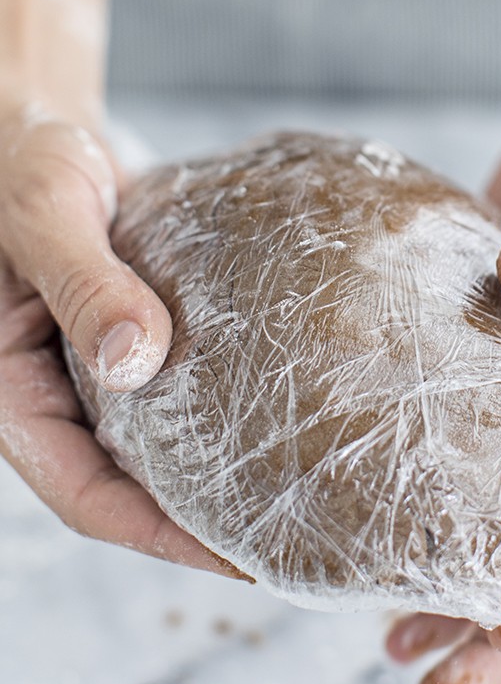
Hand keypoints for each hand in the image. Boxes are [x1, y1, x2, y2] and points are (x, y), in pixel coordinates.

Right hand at [0, 102, 237, 574]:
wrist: (39, 126)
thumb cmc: (22, 160)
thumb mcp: (45, 214)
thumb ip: (84, 282)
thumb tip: (136, 358)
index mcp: (11, 390)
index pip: (84, 494)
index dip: (157, 533)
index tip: (235, 557)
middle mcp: (53, 391)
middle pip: (125, 483)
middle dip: (196, 518)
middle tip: (282, 536)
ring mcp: (92, 367)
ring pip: (152, 442)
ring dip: (210, 468)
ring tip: (289, 484)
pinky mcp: (128, 335)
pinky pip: (171, 387)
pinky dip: (214, 403)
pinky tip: (274, 405)